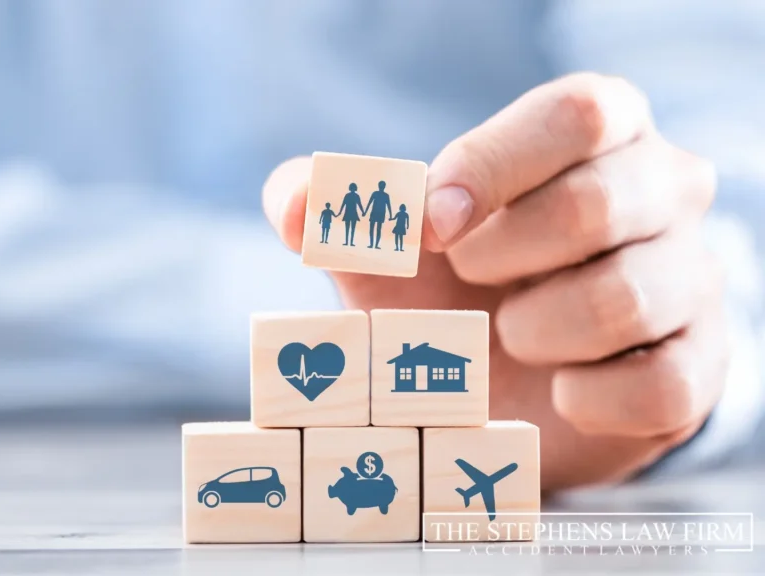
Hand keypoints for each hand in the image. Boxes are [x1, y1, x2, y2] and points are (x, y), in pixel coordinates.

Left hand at [262, 73, 727, 489]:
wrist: (503, 382)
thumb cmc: (450, 290)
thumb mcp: (389, 245)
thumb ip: (336, 211)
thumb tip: (298, 207)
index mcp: (597, 133)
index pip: (577, 114)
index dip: (493, 166)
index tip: (432, 226)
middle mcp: (664, 190)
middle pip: (599, 202)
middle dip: (502, 256)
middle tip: (470, 283)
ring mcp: (691, 278)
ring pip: (625, 297)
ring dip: (535, 330)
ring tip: (511, 336)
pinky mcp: (701, 366)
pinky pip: (657, 384)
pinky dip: (584, 398)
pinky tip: (557, 390)